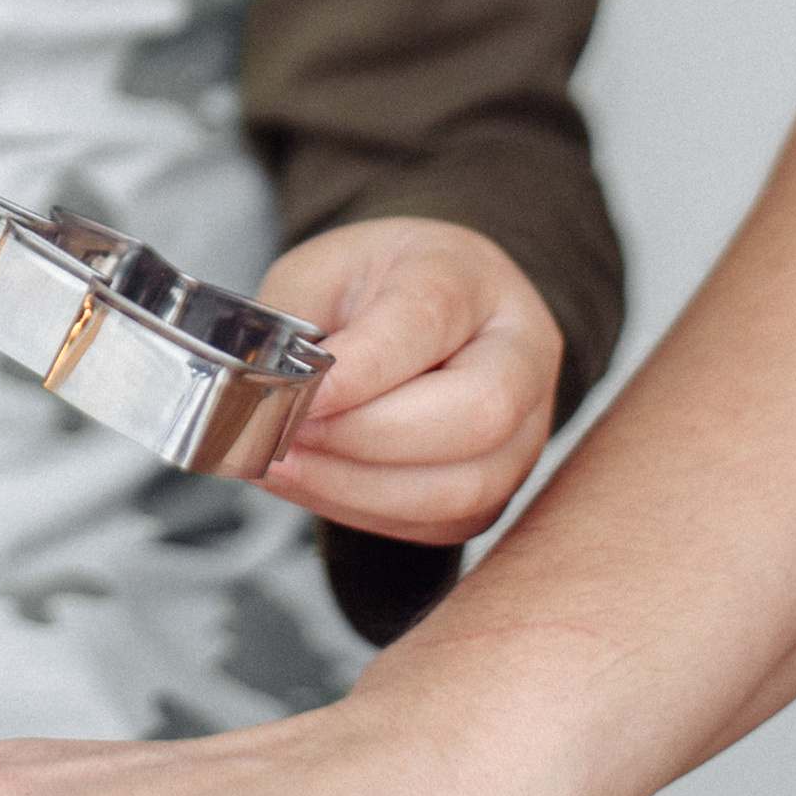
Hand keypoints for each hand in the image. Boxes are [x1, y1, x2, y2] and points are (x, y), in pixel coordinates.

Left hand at [253, 217, 561, 542]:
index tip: (302, 394)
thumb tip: (271, 399)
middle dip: (367, 437)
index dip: (364, 368)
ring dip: (359, 487)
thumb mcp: (319, 273)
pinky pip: (442, 522)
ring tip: (286, 464)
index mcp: (470, 277)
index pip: (430, 320)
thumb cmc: (374, 288)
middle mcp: (520, 353)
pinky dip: (366, 512)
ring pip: (466, 485)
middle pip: (477, 413)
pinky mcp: (499, 488)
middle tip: (289, 433)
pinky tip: (314, 483)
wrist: (426, 308)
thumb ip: (292, 327)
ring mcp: (524, 429)